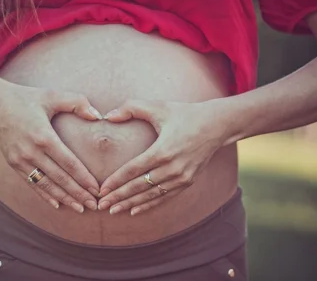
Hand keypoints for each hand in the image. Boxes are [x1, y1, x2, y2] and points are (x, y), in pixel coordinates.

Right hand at [0, 84, 102, 212]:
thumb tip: (97, 115)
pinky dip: (45, 195)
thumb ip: (77, 102)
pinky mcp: (13, 164)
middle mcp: (31, 152)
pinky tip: (57, 204)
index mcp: (44, 137)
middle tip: (95, 205)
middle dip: (79, 193)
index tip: (97, 189)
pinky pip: (32, 184)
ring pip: (46, 185)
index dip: (84, 179)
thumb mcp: (52, 95)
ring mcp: (20, 160)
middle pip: (60, 179)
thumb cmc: (26, 97)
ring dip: (64, 198)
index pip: (69, 164)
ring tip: (80, 208)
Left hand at [97, 98, 226, 215]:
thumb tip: (108, 115)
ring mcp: (182, 177)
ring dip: (131, 204)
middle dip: (119, 197)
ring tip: (113, 210)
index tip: (101, 189)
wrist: (216, 124)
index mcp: (163, 150)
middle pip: (140, 187)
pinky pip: (165, 197)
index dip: (116, 181)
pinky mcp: (188, 182)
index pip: (133, 170)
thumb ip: (131, 108)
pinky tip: (134, 210)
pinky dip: (149, 205)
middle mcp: (173, 168)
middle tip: (101, 205)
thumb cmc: (184, 113)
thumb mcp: (158, 106)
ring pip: (151, 195)